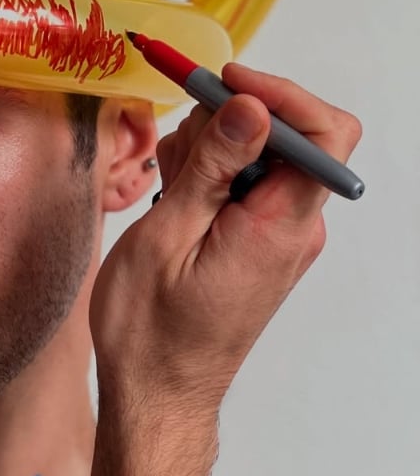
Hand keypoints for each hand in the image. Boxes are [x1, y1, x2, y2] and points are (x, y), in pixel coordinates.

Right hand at [90, 63, 361, 422]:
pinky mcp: (258, 243)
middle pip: (286, 136)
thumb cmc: (151, 329)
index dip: (279, 94)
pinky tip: (173, 200)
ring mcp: (278, 236)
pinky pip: (246, 185)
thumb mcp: (168, 237)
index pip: (324, 134)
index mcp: (279, 227)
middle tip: (173, 154)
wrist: (157, 392)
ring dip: (210, 152)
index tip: (223, 83)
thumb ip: (214, 168)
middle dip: (226, 124)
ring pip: (258, 157)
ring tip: (166, 188)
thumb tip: (250, 106)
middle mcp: (293, 228)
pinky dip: (209, 176)